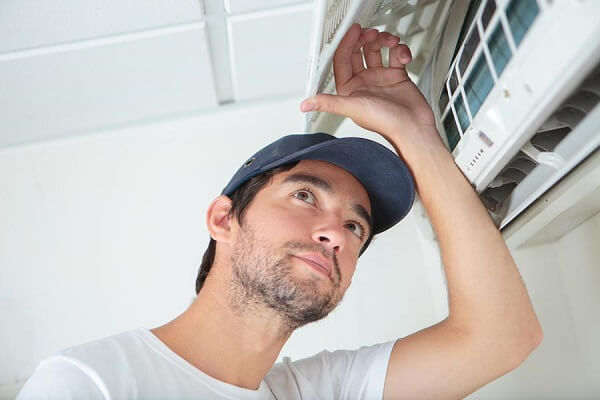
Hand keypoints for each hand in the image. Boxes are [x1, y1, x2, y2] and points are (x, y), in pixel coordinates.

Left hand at [300, 24, 441, 153]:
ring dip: (383, 41)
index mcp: (349, 89)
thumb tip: (305, 105)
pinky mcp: (396, 76)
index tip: (354, 31)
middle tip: (371, 33)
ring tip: (390, 41)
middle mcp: (363, 83)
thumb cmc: (384, 122)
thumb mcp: (353, 108)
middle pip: (358, 52)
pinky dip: (400, 51)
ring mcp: (380, 78)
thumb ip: (328, 103)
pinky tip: (403, 55)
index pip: (342, 59)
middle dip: (365, 39)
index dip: (346, 43)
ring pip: (377, 51)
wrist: (412, 127)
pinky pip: (395, 56)